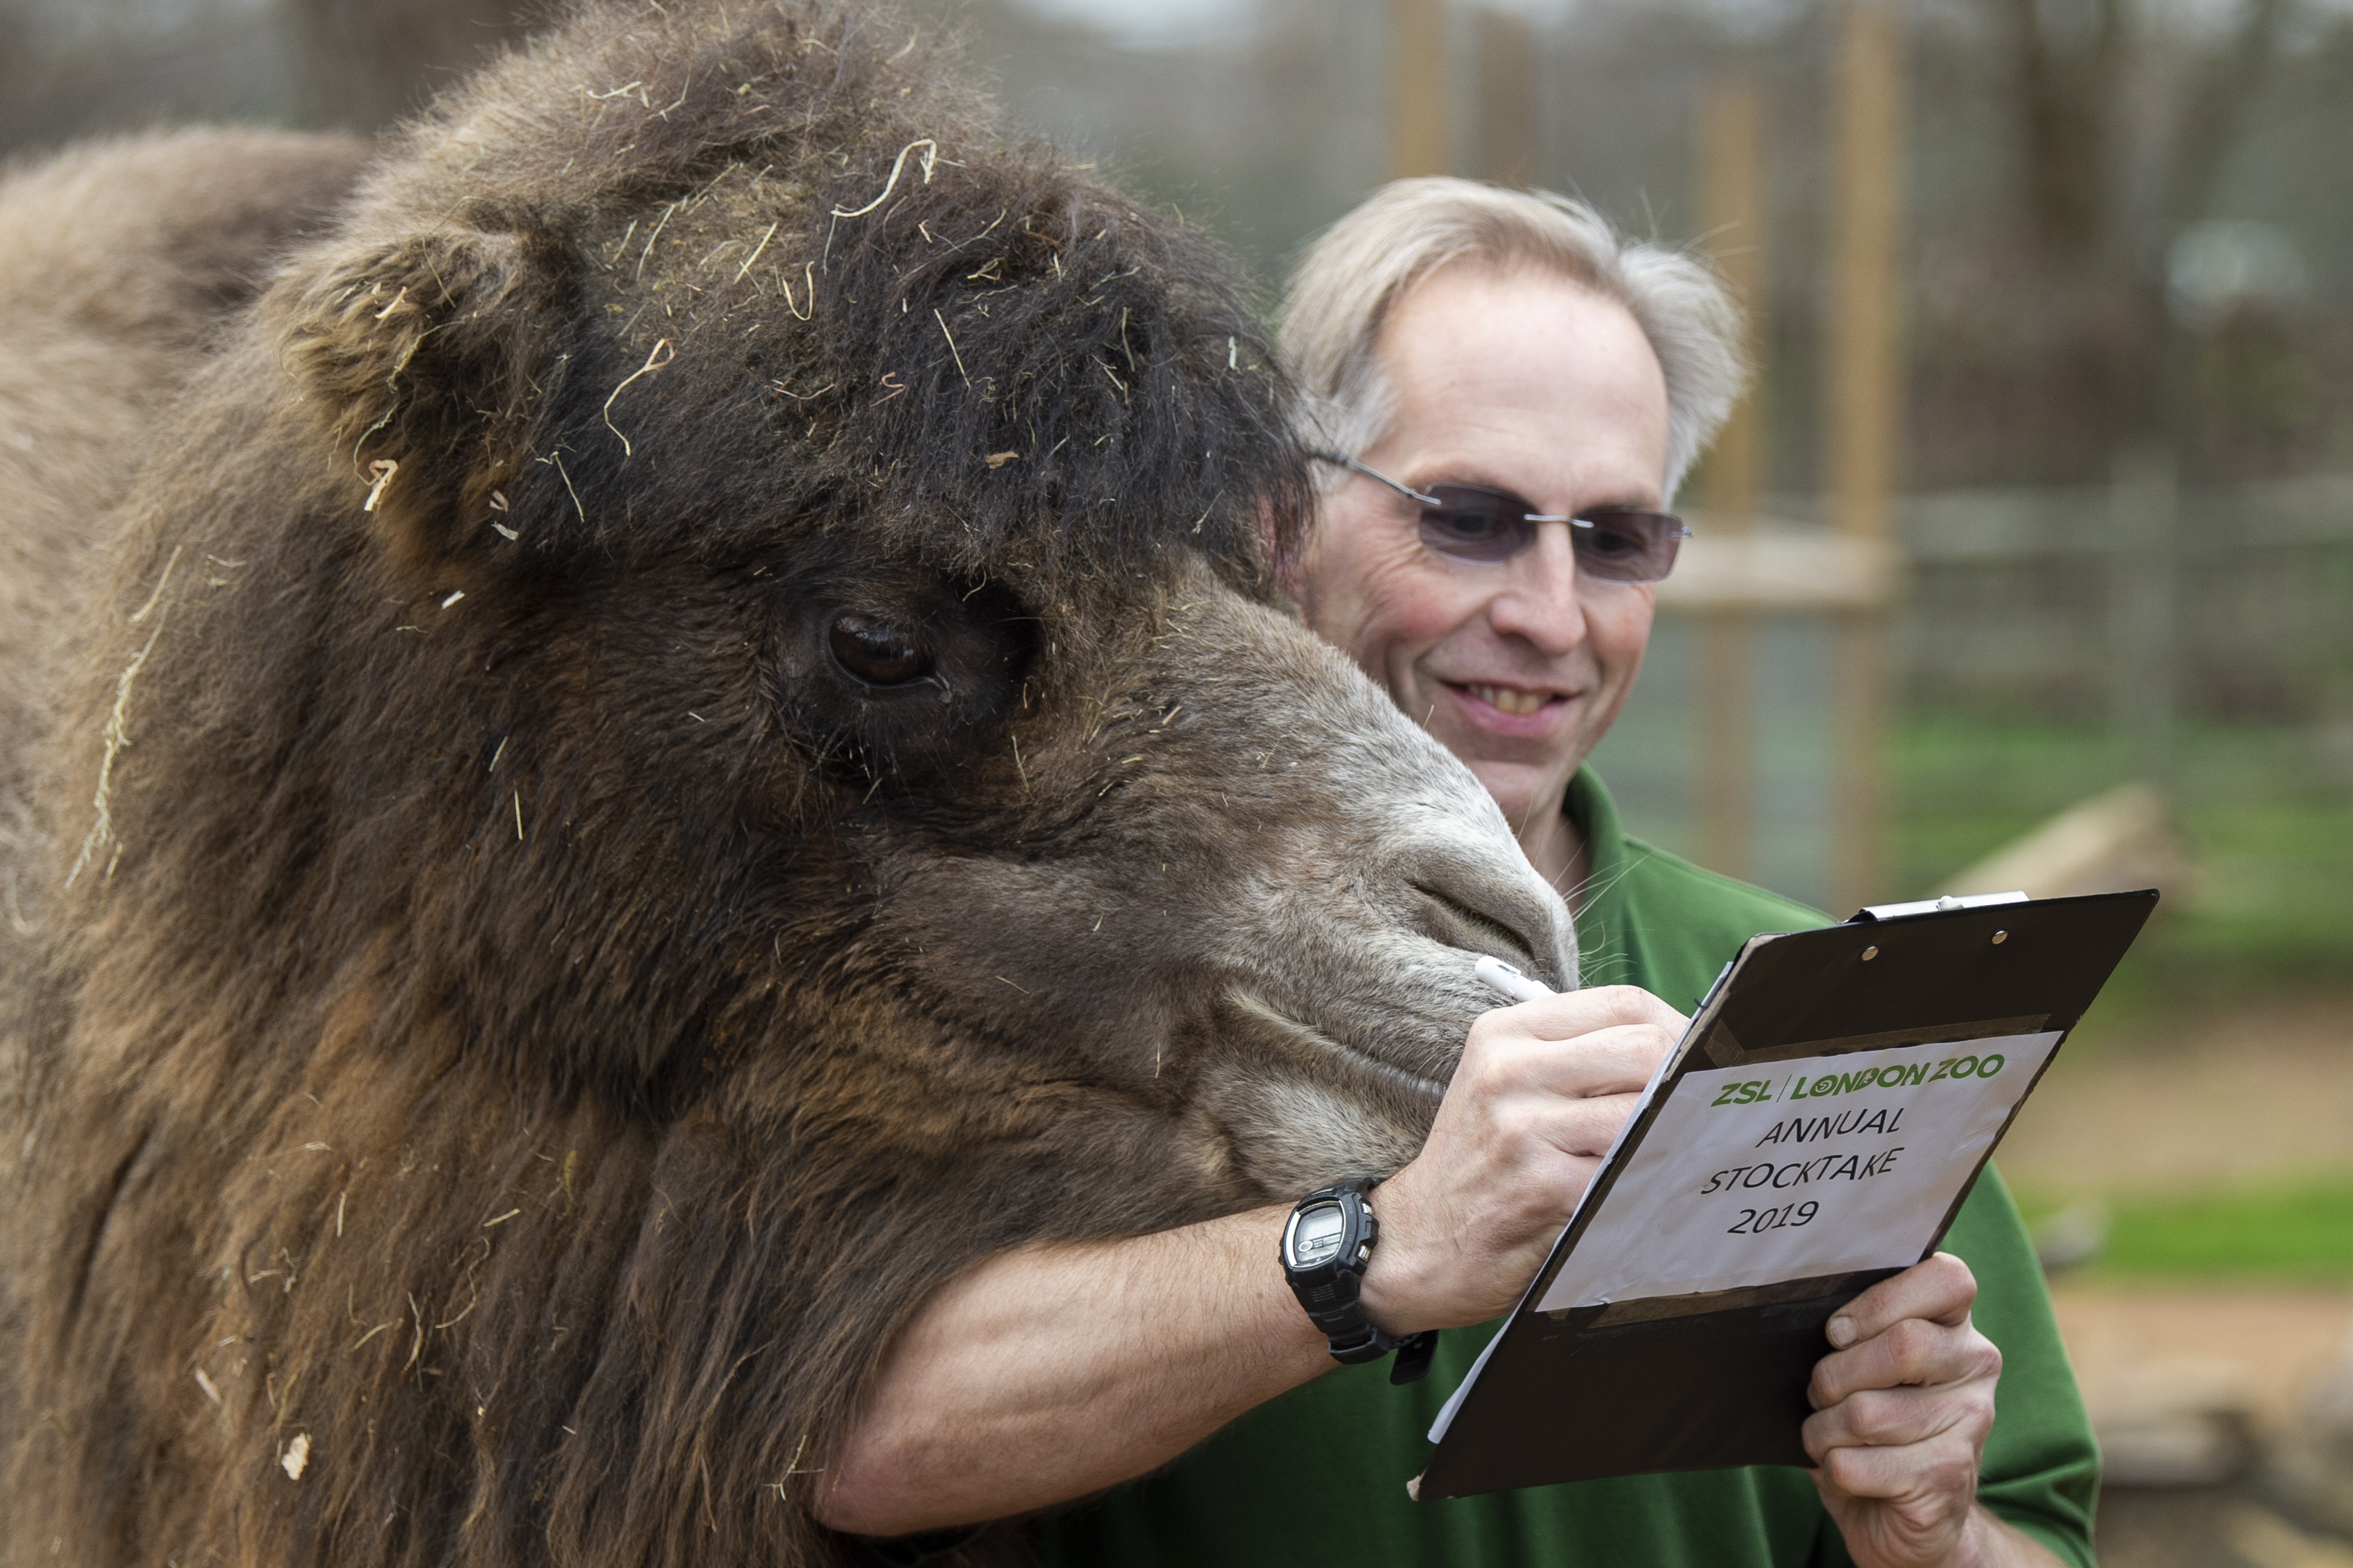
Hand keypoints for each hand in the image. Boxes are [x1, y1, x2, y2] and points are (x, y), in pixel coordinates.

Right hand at [1356, 985, 1683, 1332]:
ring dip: (1677, 1136)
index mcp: (1506, 1035)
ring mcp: (1523, 1128)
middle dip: (1688, 1081)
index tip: (1698, 1060)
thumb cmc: (1481, 1163)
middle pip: (1644, 1048)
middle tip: (1705, 1112)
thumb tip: (1682, 1051)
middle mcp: (1510, 1071)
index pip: (1623, 1003)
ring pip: (1644, 1111)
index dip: (1679, 1028)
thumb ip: (1577, 1059)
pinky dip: (1653, 1181)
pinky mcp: (1543, 1186)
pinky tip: (1651, 1190)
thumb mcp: (1506, 1087)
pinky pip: (1629, 1172)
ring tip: (1682, 1153)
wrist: (1417, 1242)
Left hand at [1805, 1253, 2032, 1567]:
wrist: (1908, 1515)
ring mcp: (1970, 1423)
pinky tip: (1847, 1471)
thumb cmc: (1871, 1422)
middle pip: (1902, 1345)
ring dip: (1824, 1430)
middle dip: (1835, 1375)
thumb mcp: (1862, 1363)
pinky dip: (1832, 1470)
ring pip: (1866, 1413)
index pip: (1947, 1279)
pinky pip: (1855, 1464)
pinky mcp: (1947, 1478)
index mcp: (1955, 1324)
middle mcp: (1976, 1366)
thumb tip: (1804, 1308)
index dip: (1881, 1302)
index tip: (1839, 1331)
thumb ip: (1852, 1328)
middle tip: (1823, 1393)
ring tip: (1831, 1435)